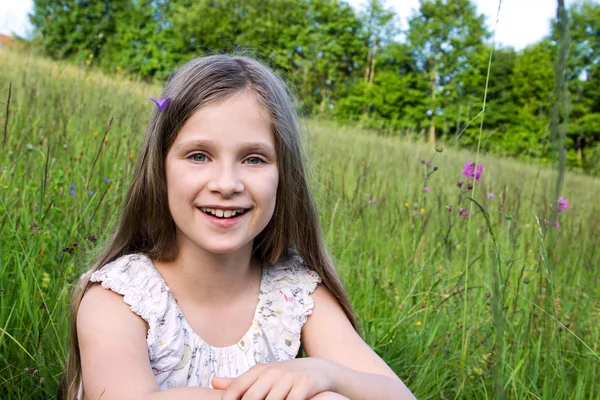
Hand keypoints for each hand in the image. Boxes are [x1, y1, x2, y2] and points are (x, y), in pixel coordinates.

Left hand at [212, 358, 336, 399]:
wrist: (319, 369)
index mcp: (259, 370)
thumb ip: (239, 381)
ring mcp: (289, 377)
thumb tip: (213, 382)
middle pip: (251, 398)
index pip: (236, 388)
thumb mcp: (263, 375)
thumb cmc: (285, 377)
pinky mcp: (305, 383)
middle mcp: (272, 372)